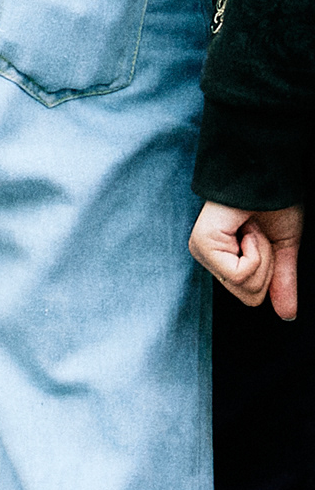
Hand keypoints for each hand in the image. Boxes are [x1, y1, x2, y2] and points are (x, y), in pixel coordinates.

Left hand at [193, 203, 302, 319]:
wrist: (268, 175)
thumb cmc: (273, 204)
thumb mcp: (283, 249)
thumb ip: (282, 282)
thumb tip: (287, 314)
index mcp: (222, 260)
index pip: (250, 297)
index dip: (270, 273)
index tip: (264, 241)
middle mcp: (207, 257)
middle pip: (248, 295)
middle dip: (267, 265)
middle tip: (258, 233)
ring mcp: (202, 251)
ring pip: (245, 284)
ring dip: (262, 254)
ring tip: (251, 228)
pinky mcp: (204, 243)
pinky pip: (240, 272)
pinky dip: (256, 250)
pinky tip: (245, 227)